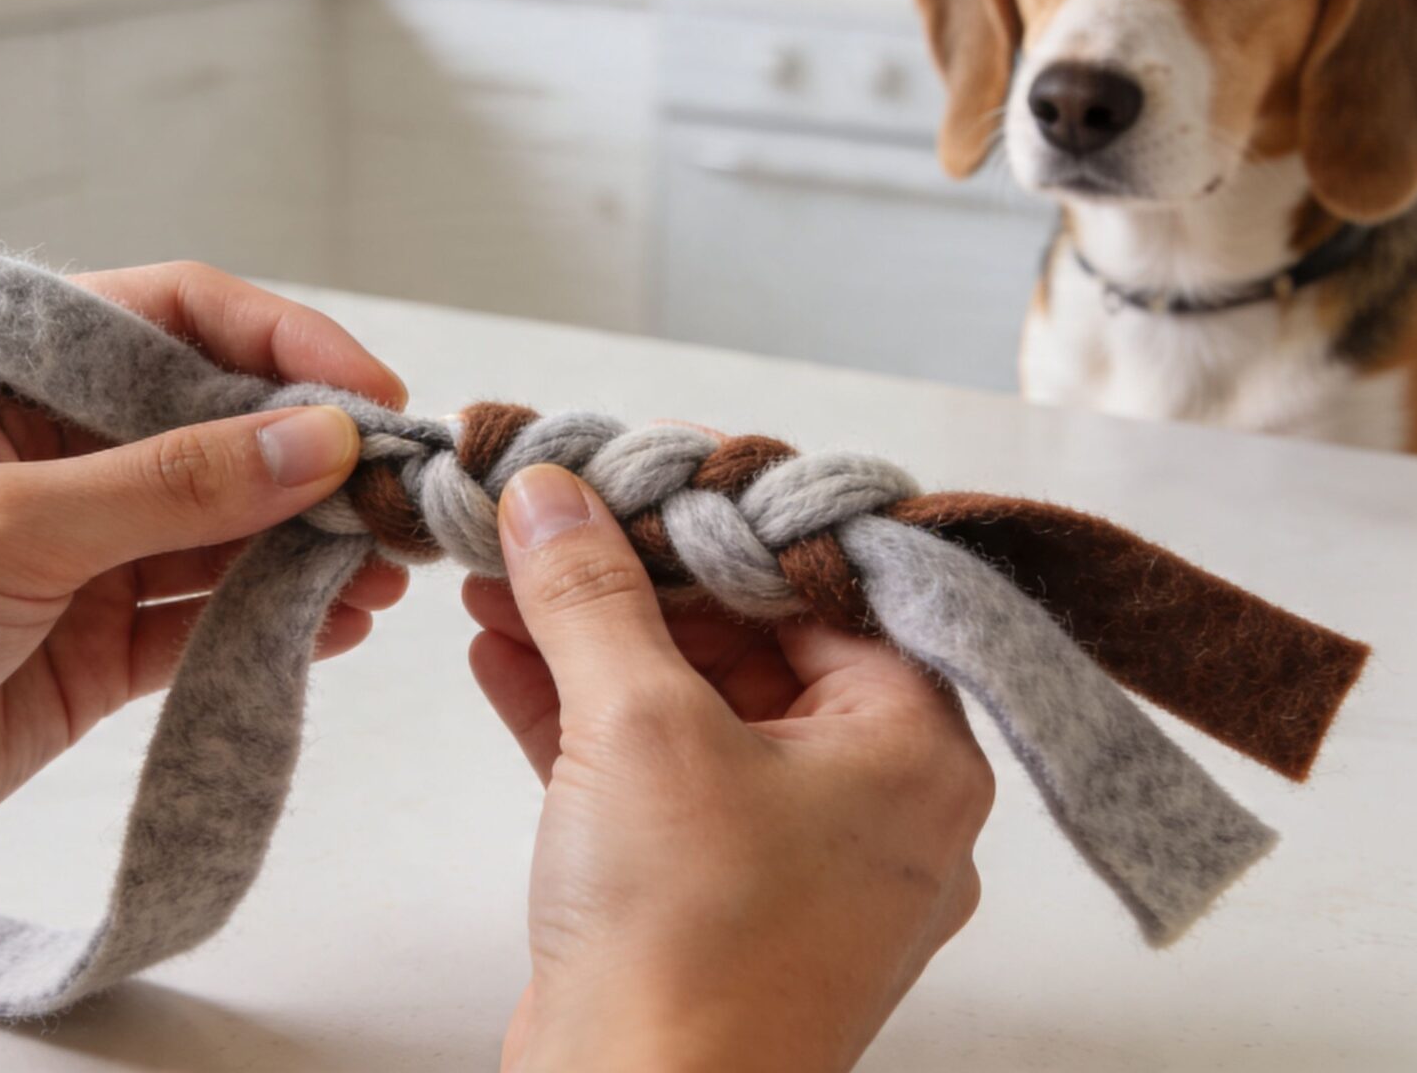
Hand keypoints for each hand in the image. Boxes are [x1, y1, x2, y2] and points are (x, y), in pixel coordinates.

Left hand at [0, 260, 412, 890]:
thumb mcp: (9, 523)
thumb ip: (172, 486)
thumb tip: (318, 439)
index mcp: (7, 381)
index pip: (170, 320)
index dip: (278, 345)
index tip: (369, 397)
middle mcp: (50, 457)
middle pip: (213, 429)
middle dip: (312, 455)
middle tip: (404, 492)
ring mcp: (74, 558)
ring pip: (223, 531)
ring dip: (307, 544)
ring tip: (388, 567)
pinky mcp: (88, 655)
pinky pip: (204, 624)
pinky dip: (275, 623)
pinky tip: (338, 625)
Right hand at [466, 464, 991, 1072]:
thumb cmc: (688, 949)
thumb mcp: (638, 727)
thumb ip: (596, 595)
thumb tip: (556, 496)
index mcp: (916, 750)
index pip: (828, 585)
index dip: (725, 517)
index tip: (640, 467)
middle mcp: (875, 804)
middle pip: (756, 642)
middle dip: (636, 579)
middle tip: (550, 515)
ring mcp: (794, 863)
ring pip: (693, 711)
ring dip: (593, 642)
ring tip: (501, 574)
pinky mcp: (712, 906)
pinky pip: (655, 781)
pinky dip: (581, 720)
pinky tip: (501, 656)